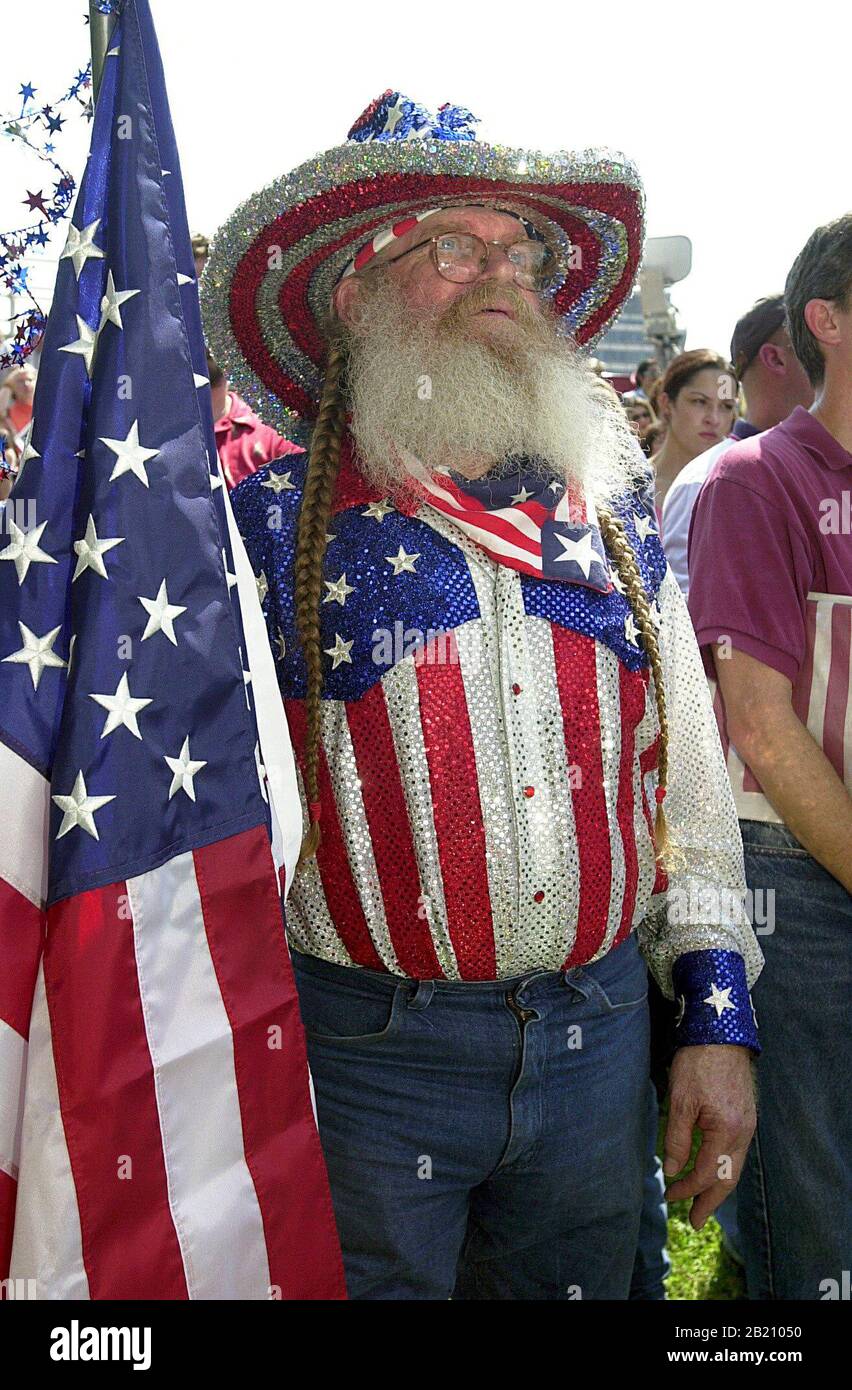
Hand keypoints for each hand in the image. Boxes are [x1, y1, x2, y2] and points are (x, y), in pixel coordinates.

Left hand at [663, 1044, 755, 1229]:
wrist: (721, 1033)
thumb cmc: (697, 1063)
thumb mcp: (680, 1101)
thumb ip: (678, 1139)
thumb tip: (673, 1170)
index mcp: (726, 1130)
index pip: (705, 1173)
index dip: (686, 1188)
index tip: (669, 1196)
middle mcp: (743, 1132)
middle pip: (727, 1178)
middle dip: (710, 1201)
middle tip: (695, 1221)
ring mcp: (748, 1125)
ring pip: (734, 1167)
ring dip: (718, 1187)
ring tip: (702, 1204)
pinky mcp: (746, 1116)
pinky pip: (737, 1152)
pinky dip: (724, 1168)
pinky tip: (713, 1172)